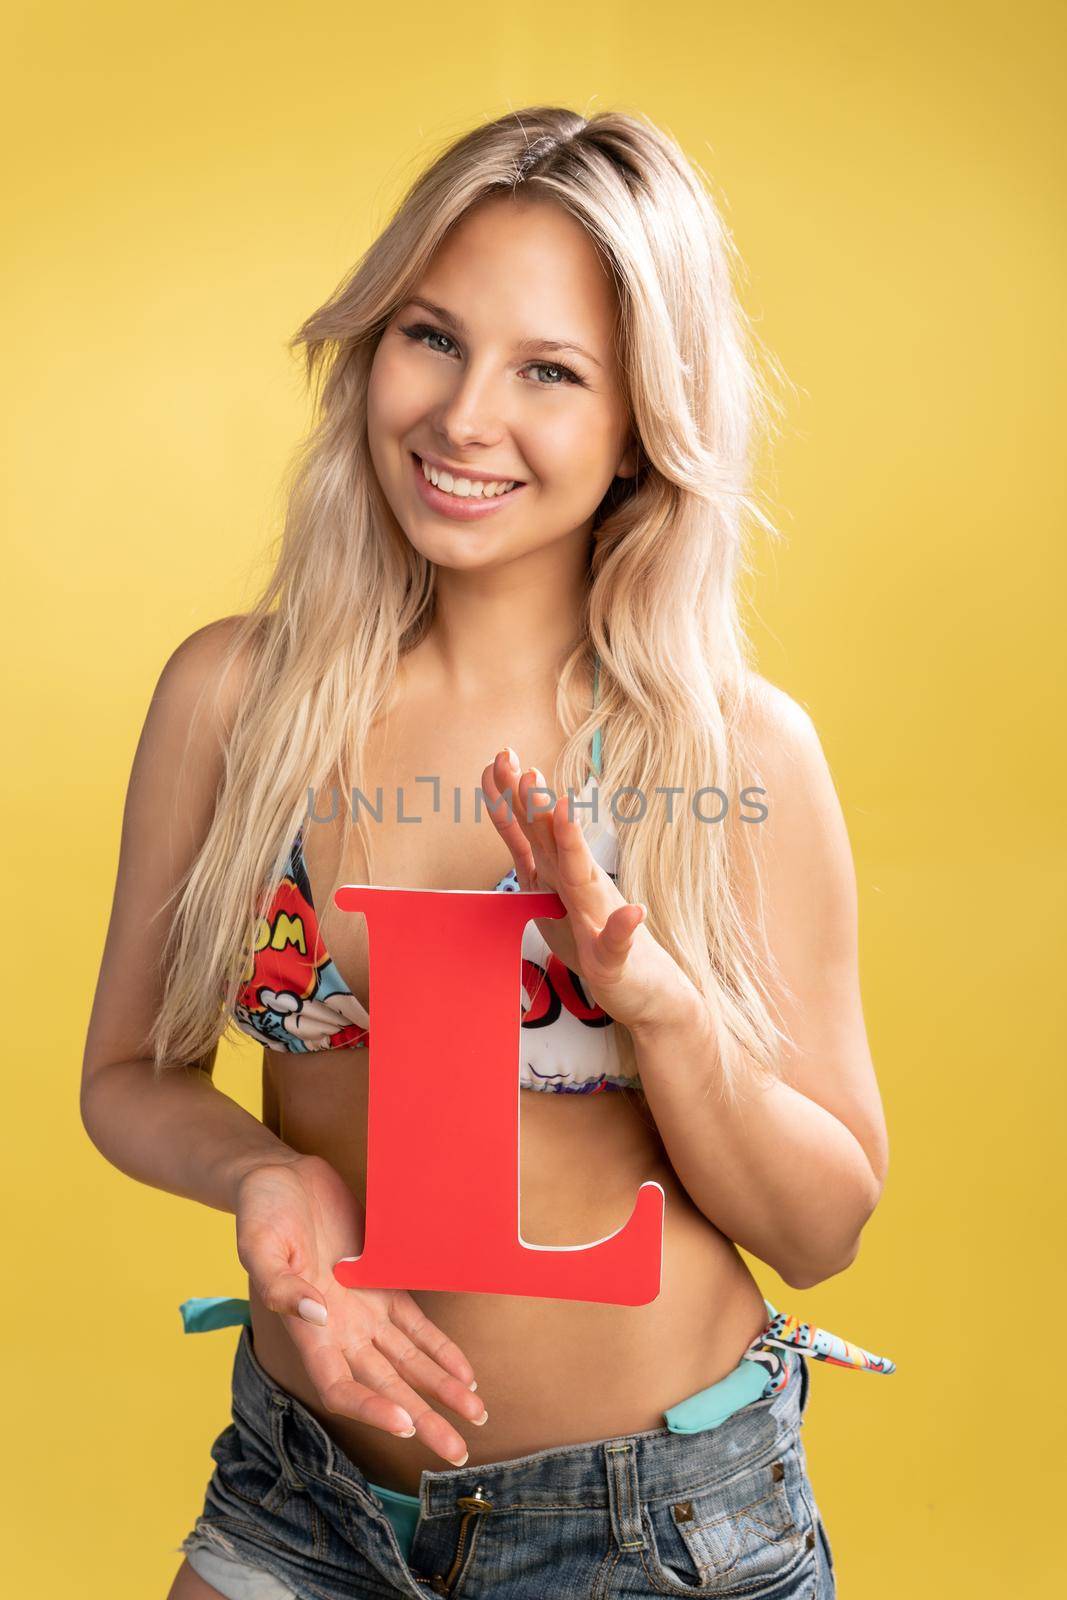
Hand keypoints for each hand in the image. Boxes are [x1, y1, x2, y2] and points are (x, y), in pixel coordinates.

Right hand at [235, 1153, 485, 1466]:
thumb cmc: (262, 1212)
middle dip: (423, 1420)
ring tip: (476, 1418)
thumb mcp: (258, 1244)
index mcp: (308, 1331)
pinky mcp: (383, 1285)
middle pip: (386, 1388)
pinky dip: (442, 1351)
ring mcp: (364, 1312)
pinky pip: (417, 1327)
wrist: (280, 1178)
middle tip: (457, 1452)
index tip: (403, 1424)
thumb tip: (313, 1312)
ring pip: (409, 1364)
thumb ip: (280, 1285)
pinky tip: (465, 1374)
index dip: (371, 1409)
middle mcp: (340, 1331)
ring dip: (441, 1392)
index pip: (341, 1387)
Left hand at [480, 749, 698, 1031]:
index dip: (511, 800)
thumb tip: (508, 822)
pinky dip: (624, 927)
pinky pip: (618, 939)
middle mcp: (579, 886)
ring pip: (583, 877)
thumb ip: (530, 859)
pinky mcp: (614, 952)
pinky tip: (635, 915)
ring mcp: (598, 917)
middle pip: (551, 840)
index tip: (497, 763)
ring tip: (562, 809)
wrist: (639, 983)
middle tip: (519, 768)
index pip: (529, 832)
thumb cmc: (593, 939)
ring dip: (573, 845)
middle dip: (535, 805)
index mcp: (557, 875)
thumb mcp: (548, 898)